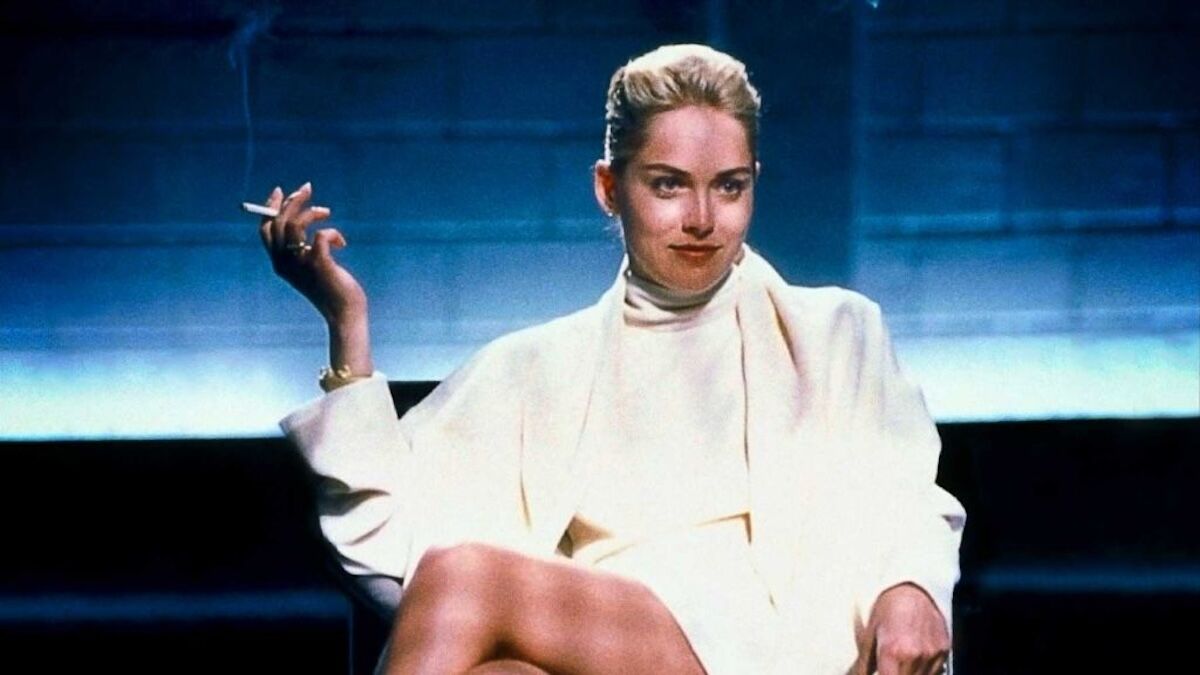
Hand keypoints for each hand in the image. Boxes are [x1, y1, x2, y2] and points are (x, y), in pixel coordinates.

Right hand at [258, 182, 365, 324]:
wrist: (343, 313)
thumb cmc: (330, 288)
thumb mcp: (309, 267)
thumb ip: (302, 249)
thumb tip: (303, 219)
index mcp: (279, 263)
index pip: (265, 230)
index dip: (270, 208)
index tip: (280, 191)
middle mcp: (285, 263)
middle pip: (279, 222)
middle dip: (292, 200)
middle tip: (308, 188)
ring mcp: (301, 264)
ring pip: (295, 224)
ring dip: (312, 212)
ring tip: (327, 213)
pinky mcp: (320, 265)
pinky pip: (321, 235)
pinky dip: (333, 233)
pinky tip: (341, 243)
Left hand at [852, 583, 948, 674]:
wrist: (912, 588)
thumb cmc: (887, 608)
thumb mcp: (869, 633)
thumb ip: (863, 662)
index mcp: (893, 651)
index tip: (882, 672)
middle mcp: (915, 655)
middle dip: (896, 674)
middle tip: (890, 666)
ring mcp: (932, 654)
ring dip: (910, 674)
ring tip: (901, 661)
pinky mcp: (944, 651)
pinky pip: (935, 671)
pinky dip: (924, 670)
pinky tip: (915, 658)